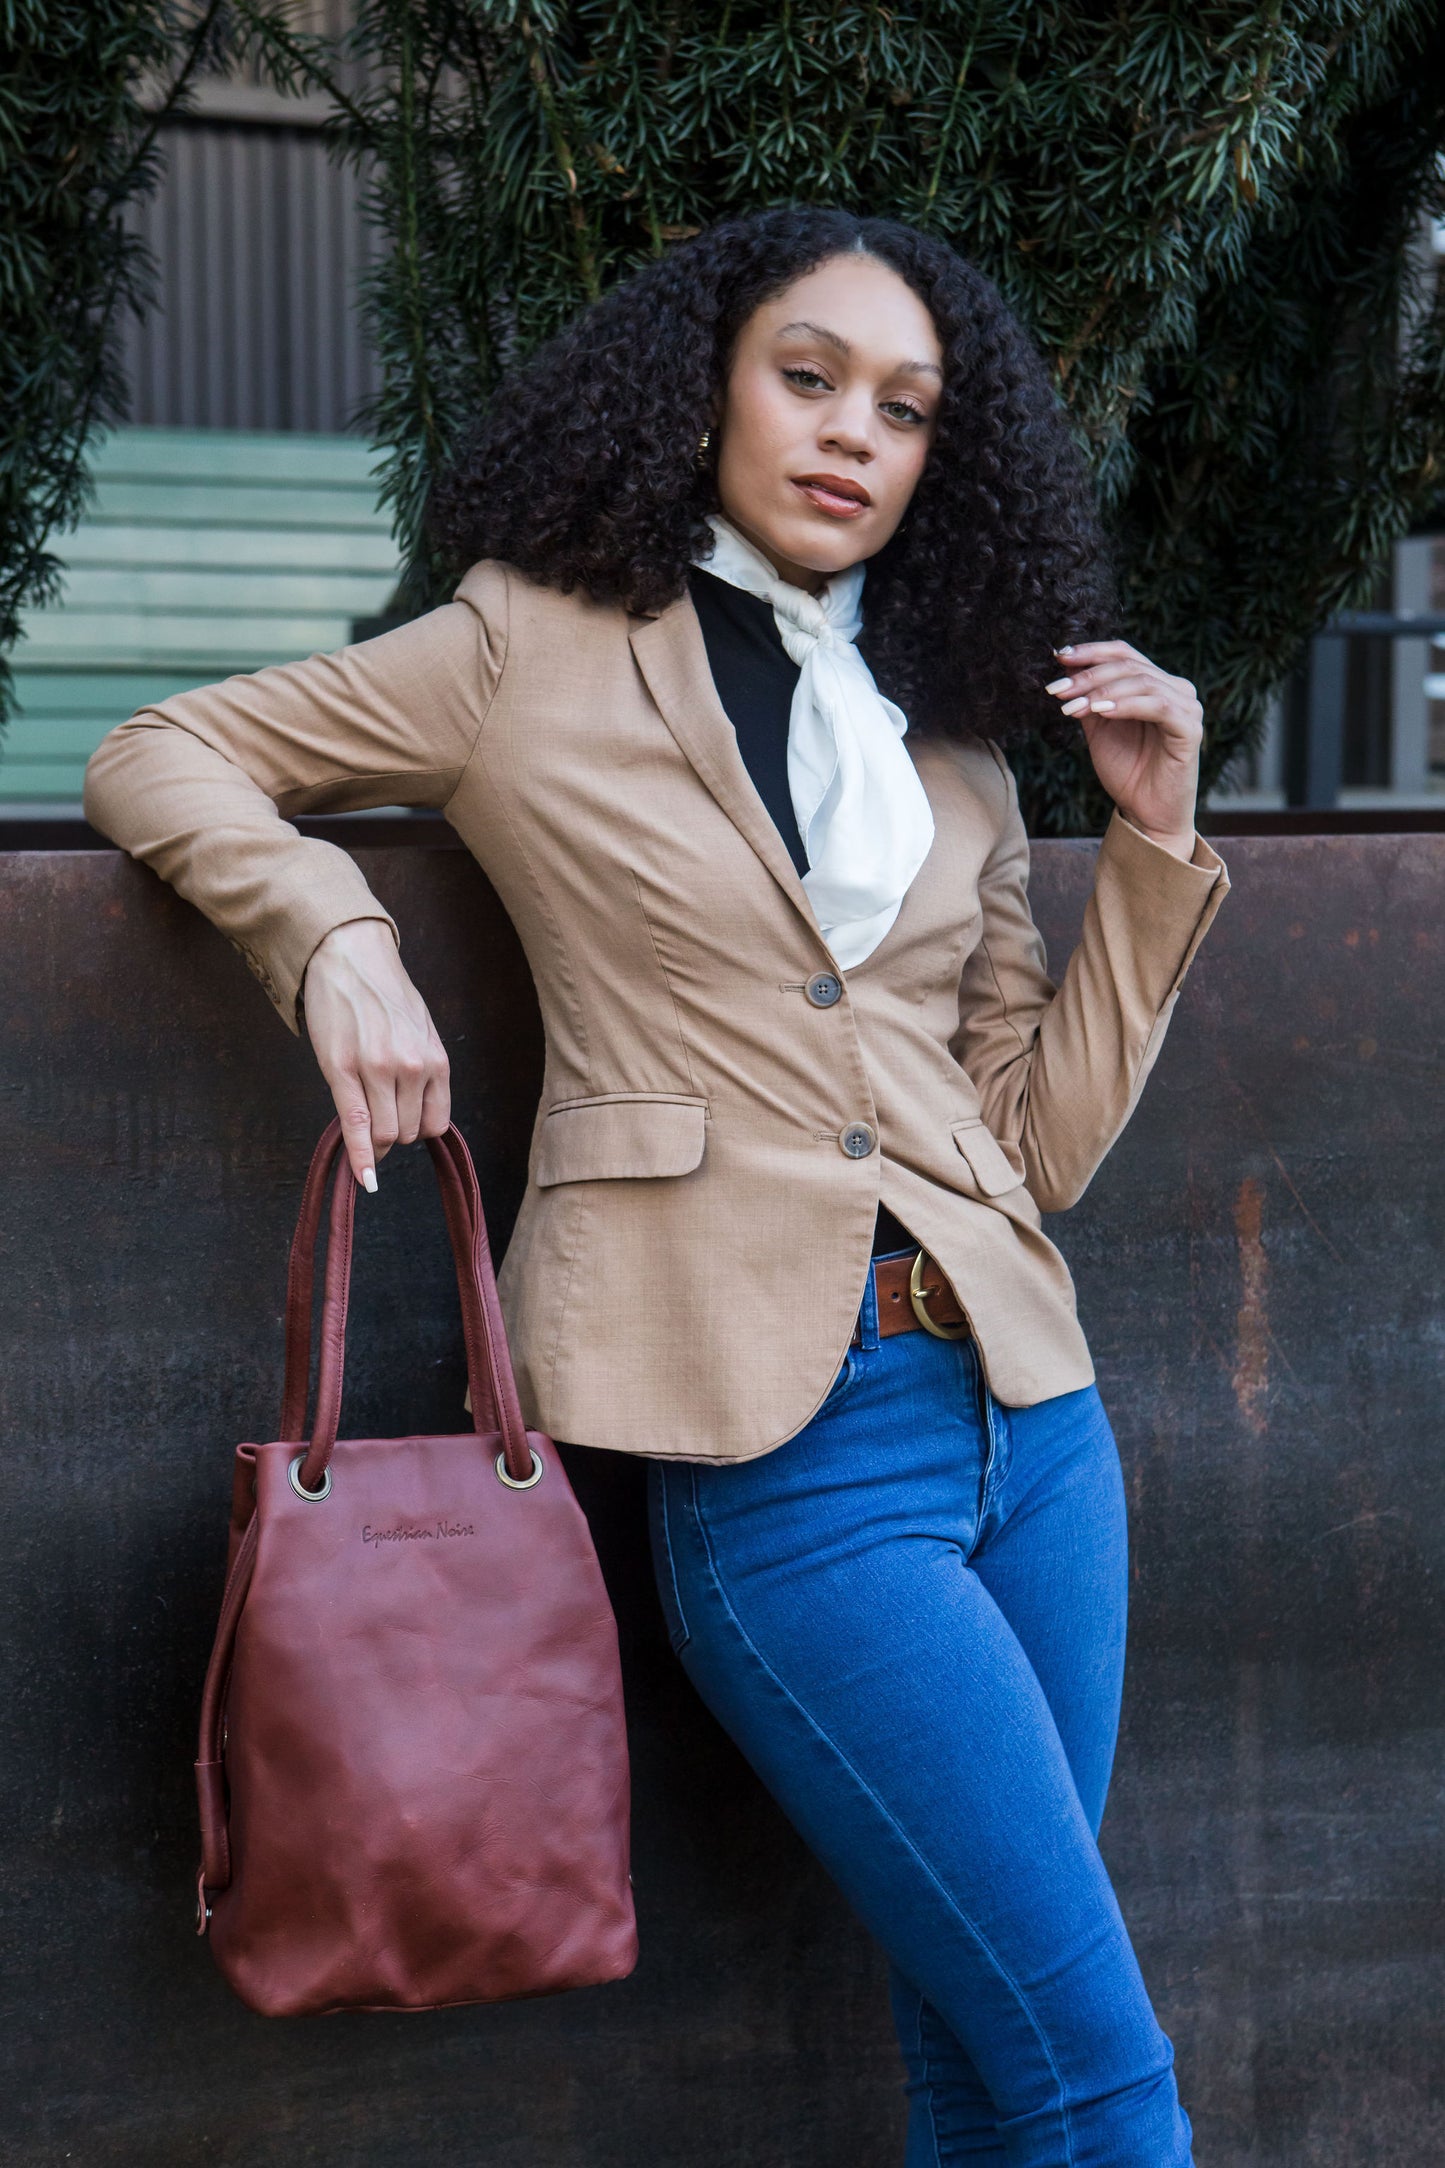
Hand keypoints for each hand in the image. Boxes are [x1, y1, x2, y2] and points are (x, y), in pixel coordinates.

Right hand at [299, 918, 450, 1189]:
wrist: (350, 957)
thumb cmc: (385, 995)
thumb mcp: (421, 1031)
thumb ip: (424, 1072)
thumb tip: (418, 1114)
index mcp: (436, 1060)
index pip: (434, 1126)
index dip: (415, 1131)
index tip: (400, 1121)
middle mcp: (412, 1068)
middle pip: (404, 1134)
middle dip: (390, 1131)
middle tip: (374, 1106)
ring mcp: (377, 1070)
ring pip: (382, 1135)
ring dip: (372, 1137)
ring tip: (361, 1109)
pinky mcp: (342, 1069)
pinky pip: (355, 1125)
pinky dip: (360, 1157)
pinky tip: (363, 1178)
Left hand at [1046, 640, 1202, 860]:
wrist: (1146, 813)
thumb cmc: (1126, 772)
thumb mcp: (1098, 729)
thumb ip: (1088, 700)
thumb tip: (1064, 670)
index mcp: (1156, 684)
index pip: (1124, 653)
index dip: (1091, 651)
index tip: (1058, 657)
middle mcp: (1176, 690)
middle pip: (1129, 666)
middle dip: (1088, 676)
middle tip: (1058, 690)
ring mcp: (1187, 707)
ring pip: (1142, 682)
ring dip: (1101, 691)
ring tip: (1073, 706)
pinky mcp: (1190, 729)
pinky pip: (1159, 706)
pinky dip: (1127, 705)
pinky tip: (1101, 712)